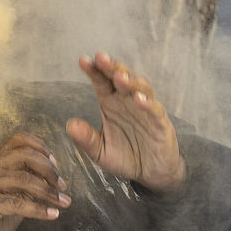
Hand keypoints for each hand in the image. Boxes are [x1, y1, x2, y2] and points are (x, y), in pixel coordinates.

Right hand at [0, 132, 69, 230]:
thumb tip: (54, 173)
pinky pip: (19, 204)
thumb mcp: (14, 192)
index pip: (19, 139)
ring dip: (49, 192)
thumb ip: (28, 180)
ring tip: (64, 202)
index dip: (41, 147)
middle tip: (62, 185)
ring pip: (24, 179)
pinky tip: (53, 214)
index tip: (55, 162)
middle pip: (25, 155)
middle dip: (49, 169)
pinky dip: (39, 209)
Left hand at [66, 52, 186, 193]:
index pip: (101, 82)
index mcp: (110, 103)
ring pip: (140, 88)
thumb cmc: (125, 156)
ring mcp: (145, 110)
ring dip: (130, 81)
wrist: (150, 173)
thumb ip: (86, 139)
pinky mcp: (160, 123)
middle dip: (112, 67)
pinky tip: (138, 99)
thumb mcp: (100, 151)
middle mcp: (127, 102)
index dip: (94, 70)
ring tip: (119, 76)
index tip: (82, 61)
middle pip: (121, 78)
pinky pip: (155, 109)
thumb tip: (70, 125)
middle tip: (101, 58)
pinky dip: (148, 103)